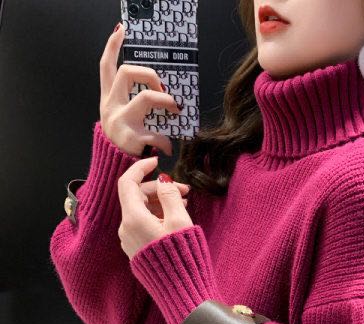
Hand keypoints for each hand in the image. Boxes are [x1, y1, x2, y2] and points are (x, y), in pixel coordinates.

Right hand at [99, 23, 181, 156]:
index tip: (121, 29)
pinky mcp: (131, 138)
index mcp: (108, 100)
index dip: (112, 46)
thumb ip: (135, 105)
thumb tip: (162, 93)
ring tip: (176, 111)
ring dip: (166, 101)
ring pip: (146, 97)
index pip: (106, 67)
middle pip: (127, 72)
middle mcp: (110, 107)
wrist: (114, 171)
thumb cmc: (123, 144)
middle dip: (150, 75)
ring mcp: (120, 121)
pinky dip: (166, 142)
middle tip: (164, 88)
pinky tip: (167, 149)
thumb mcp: (122, 121)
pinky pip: (157, 134)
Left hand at [117, 155, 193, 259]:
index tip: (157, 161)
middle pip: (135, 196)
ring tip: (184, 204)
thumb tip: (163, 181)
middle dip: (158, 188)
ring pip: (140, 211)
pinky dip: (156, 216)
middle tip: (184, 190)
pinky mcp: (137, 251)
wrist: (182, 293)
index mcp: (133, 218)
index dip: (141, 168)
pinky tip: (175, 219)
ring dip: (159, 203)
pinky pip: (142, 225)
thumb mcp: (180, 221)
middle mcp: (126, 229)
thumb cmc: (183, 256)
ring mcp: (129, 241)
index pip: (128, 182)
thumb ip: (170, 196)